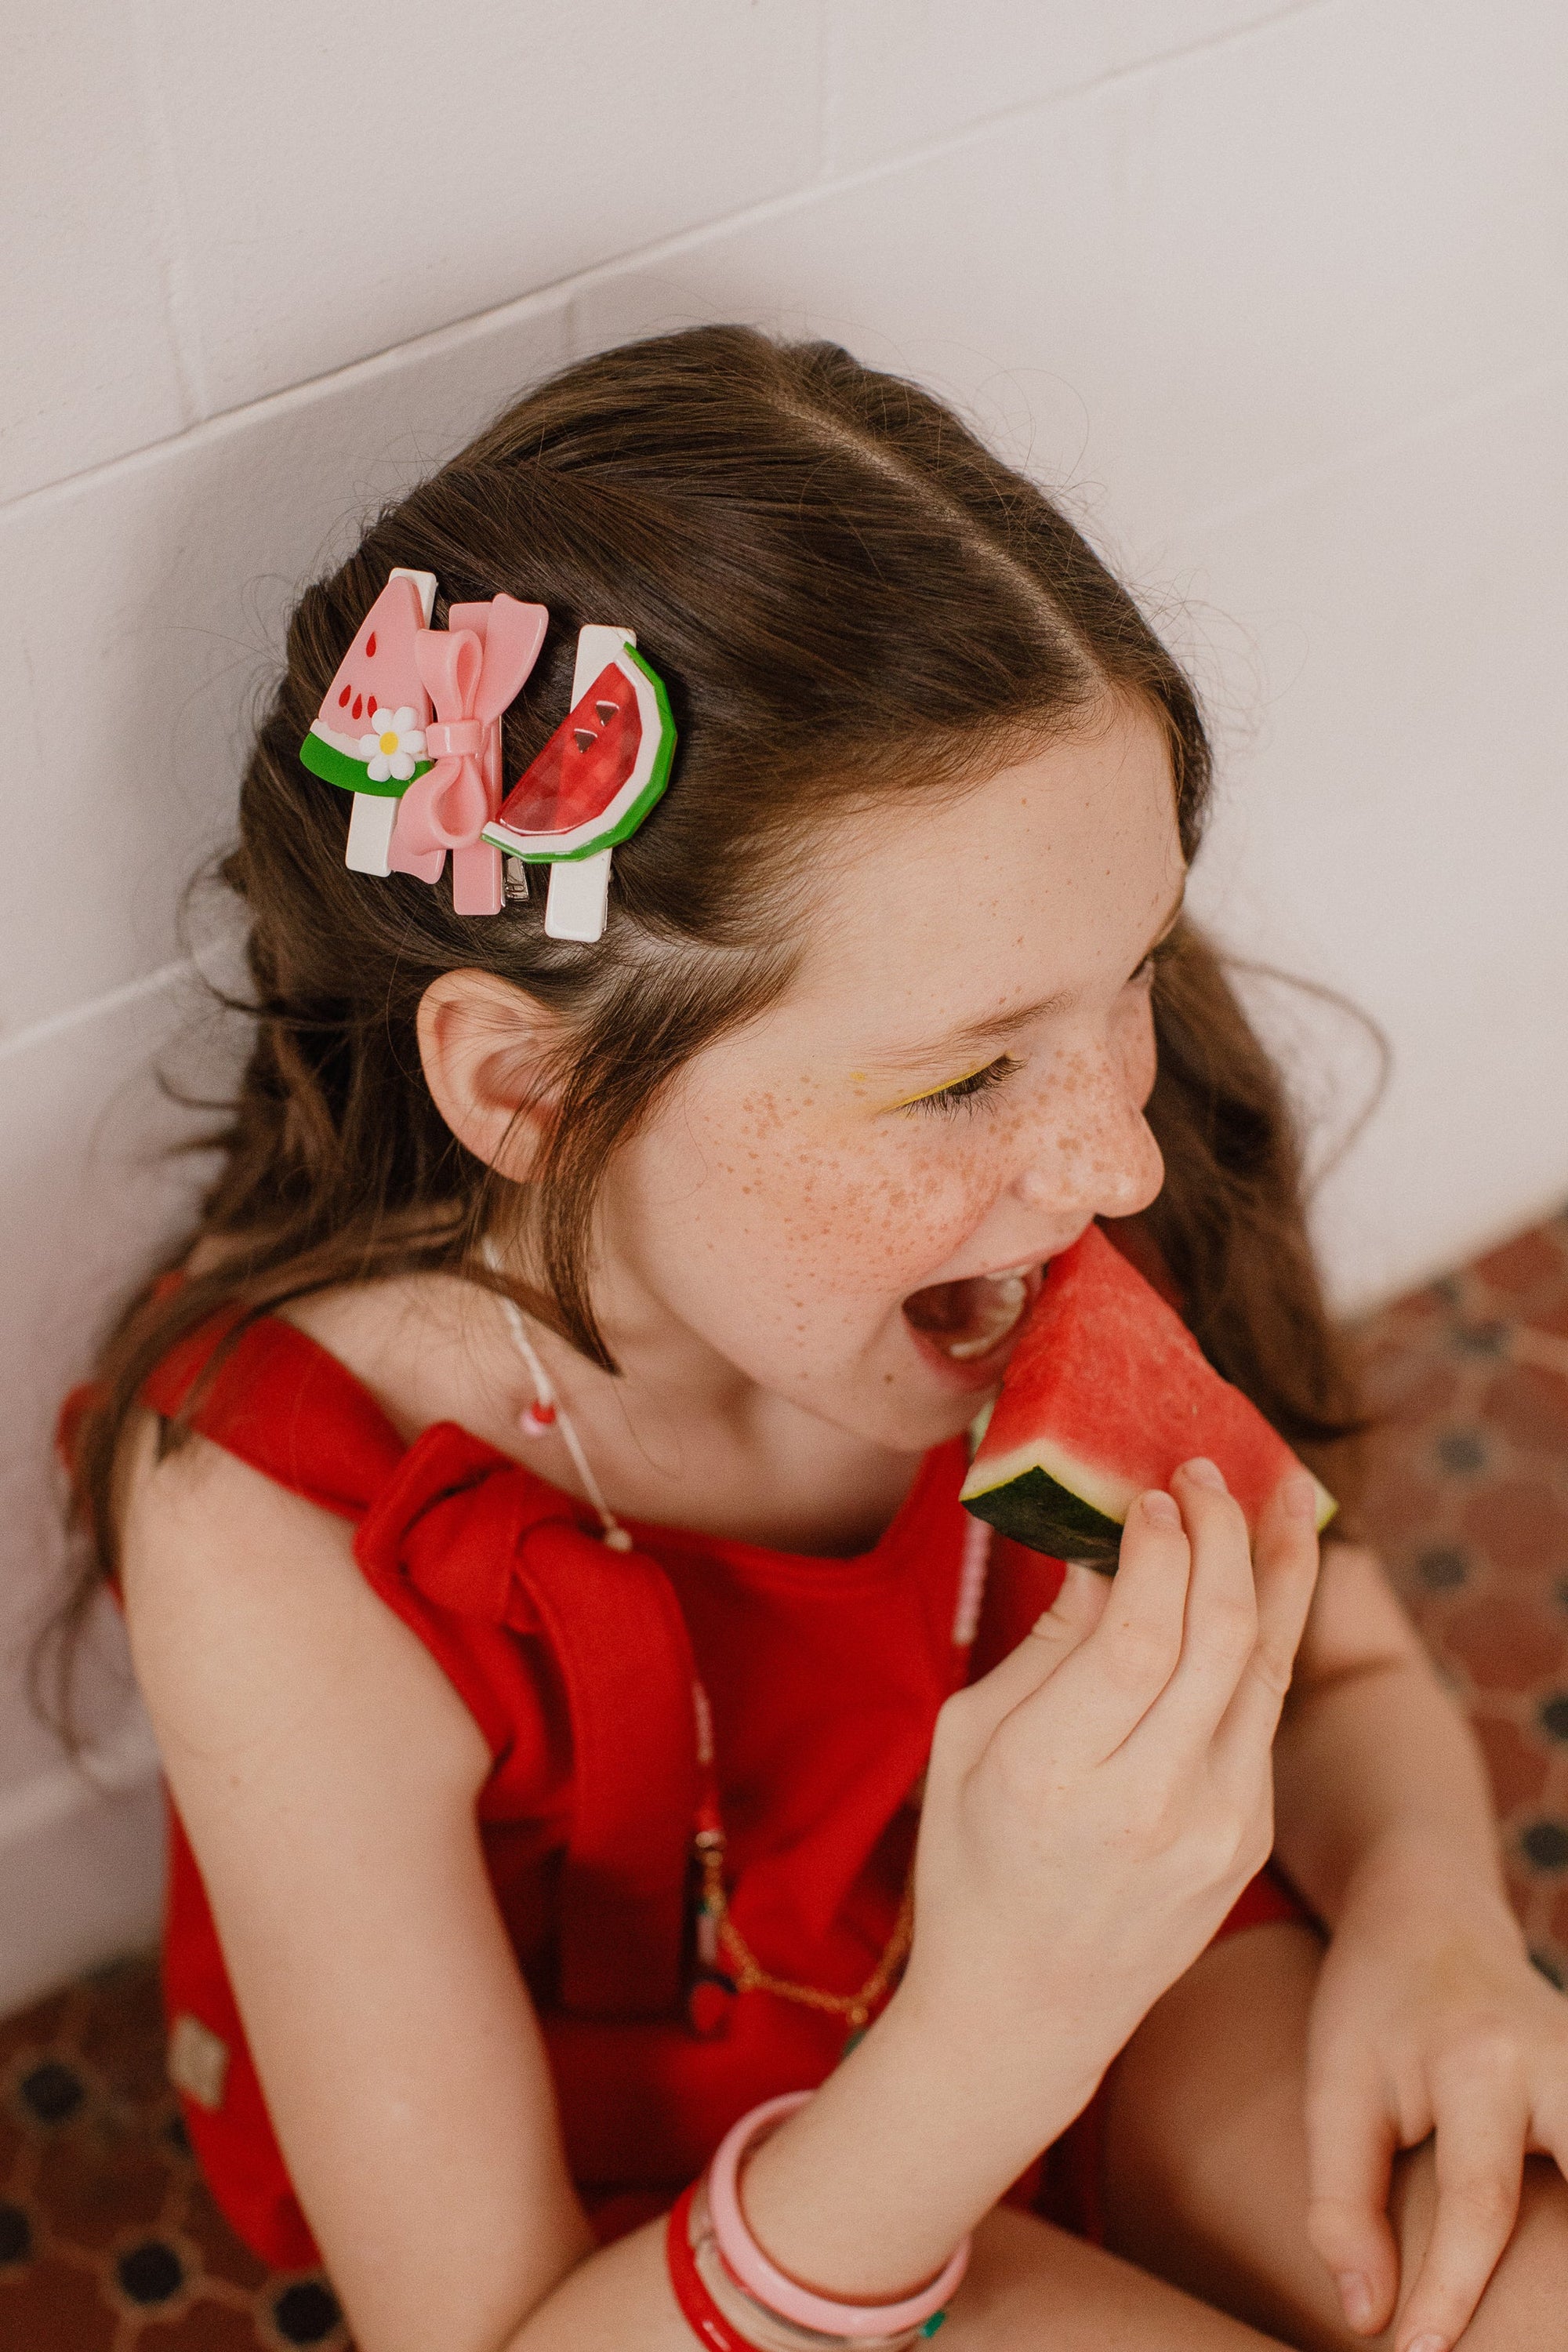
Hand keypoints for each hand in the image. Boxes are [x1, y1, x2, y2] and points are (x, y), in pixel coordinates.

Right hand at [904, 1459, 1321, 2123]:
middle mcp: (1152, 1807)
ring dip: (1282, 1570)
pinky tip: (1272, 1578)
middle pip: (1219, 1640)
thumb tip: (1107, 1555)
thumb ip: (1044, 1649)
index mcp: (1059, 1779)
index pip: (1141, 1638)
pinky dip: (1270, 1635)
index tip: (1155, 1493)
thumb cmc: (972, 1861)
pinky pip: (1264, 1713)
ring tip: (1287, 1492)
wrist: (1026, 2008)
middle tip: (1208, 1469)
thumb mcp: (966, 1744)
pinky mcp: (1250, 1840)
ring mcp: (1217, 1830)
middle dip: (1225, 1536)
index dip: (1162, 1551)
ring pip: (1265, 1669)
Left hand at [1304, 1836, 1567, 2348]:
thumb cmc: (1372, 2004)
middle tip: (1552, 2338)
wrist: (1428, 1910)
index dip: (1451, 2292)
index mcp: (1478, 2062)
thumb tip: (1367, 2315)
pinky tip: (1563, 2270)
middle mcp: (1558, 2065)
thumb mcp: (1333, 2085)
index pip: (1480, 2203)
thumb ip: (1343, 2200)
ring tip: (1559, 2314)